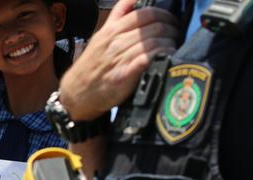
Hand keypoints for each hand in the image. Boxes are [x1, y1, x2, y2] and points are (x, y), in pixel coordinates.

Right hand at [59, 0, 178, 120]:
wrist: (77, 93)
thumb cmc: (92, 65)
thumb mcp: (101, 35)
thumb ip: (119, 15)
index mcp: (111, 30)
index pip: (145, 13)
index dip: (164, 15)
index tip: (171, 22)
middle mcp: (115, 42)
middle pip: (154, 27)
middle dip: (171, 30)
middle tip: (175, 36)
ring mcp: (119, 58)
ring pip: (154, 42)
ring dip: (169, 44)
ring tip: (172, 48)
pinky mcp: (124, 76)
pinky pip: (149, 59)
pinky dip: (162, 56)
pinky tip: (166, 58)